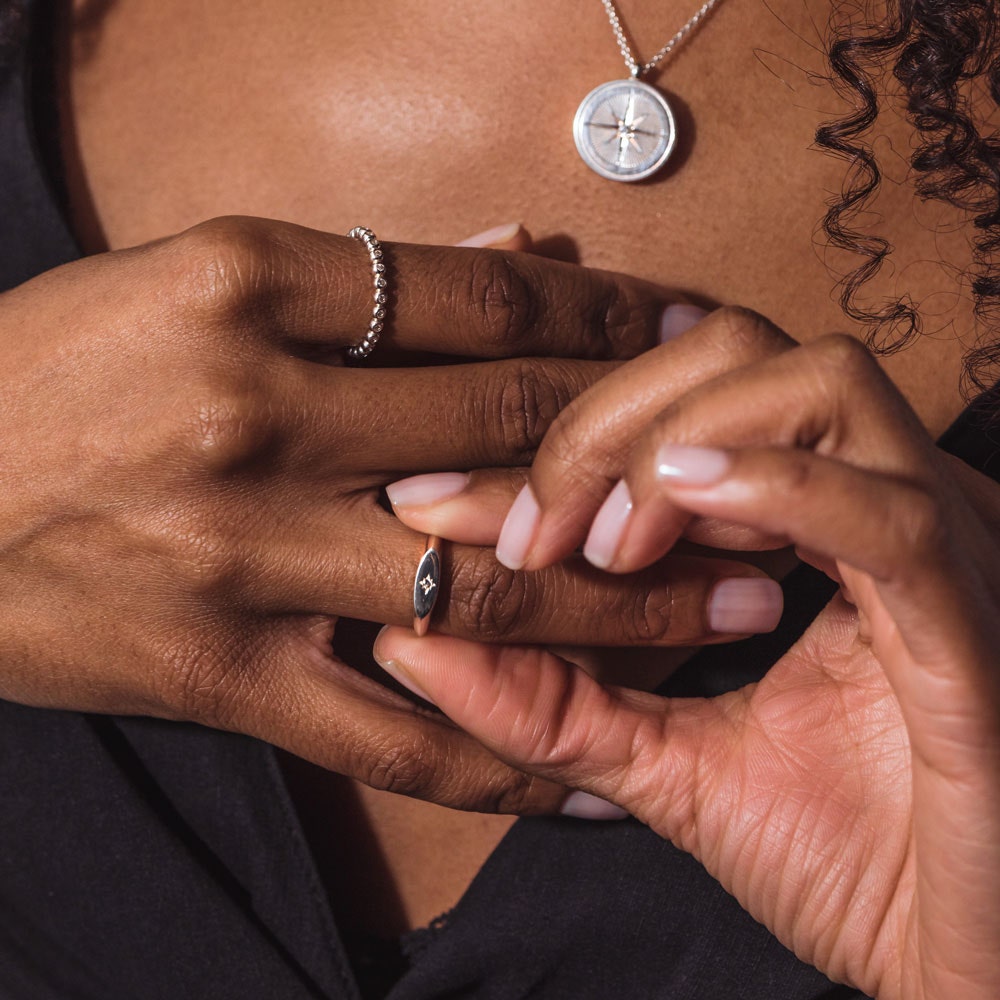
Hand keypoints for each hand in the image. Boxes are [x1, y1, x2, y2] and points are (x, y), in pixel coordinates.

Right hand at [0, 217, 774, 815]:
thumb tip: (532, 254)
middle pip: (508, 439)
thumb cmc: (59, 370)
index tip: (691, 339)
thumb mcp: (197, 279)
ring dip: (629, 611)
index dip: (606, 319)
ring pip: (481, 597)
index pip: (478, 301)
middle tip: (764, 479)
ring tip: (742, 613)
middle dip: (651, 459)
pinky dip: (500, 768)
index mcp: (244, 290)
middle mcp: (254, 419)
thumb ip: (374, 276)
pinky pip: (389, 742)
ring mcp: (238, 560)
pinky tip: (592, 782)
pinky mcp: (218, 677)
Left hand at [376, 308, 999, 997]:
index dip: (545, 443)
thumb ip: (546, 704)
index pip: (672, 415)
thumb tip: (408, 646)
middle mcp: (876, 503)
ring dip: (674, 443)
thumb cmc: (847, 860)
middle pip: (736, 351)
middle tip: (532, 531)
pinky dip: (771, 489)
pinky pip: (885, 511)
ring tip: (609, 547)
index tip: (438, 505)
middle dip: (603, 422)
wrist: (966, 963)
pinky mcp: (973, 620)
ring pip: (812, 384)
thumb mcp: (663, 766)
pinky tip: (678, 513)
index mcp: (817, 523)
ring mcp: (940, 545)